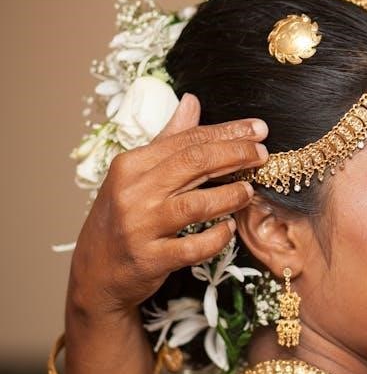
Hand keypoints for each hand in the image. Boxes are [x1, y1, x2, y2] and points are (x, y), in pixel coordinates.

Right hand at [68, 94, 267, 320]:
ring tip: (248, 191)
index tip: (258, 129)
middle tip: (263, 154)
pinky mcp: (151, 259)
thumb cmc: (122, 217)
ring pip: (196, 204)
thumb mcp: (136, 174)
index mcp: (131, 165)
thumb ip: (168, 139)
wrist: (96, 271)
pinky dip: (216, 237)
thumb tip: (192, 101)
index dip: (227, 132)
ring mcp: (141, 227)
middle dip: (236, 155)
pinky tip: (228, 229)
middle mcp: (134, 192)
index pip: (187, 140)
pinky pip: (194, 247)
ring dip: (230, 196)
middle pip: (195, 163)